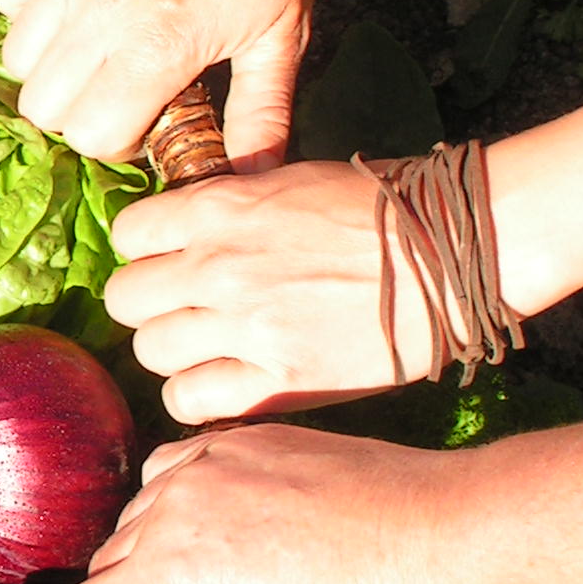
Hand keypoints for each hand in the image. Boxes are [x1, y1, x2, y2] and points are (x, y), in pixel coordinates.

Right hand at [0, 0, 334, 166]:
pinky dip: (28, 7)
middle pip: (43, 105)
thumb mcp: (281, 33)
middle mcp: (100, 11)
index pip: (90, 134)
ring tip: (98, 41)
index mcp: (158, 46)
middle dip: (80, 108)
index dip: (118, 138)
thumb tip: (254, 179)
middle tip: (121, 82)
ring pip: (17, 56)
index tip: (147, 115)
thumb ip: (260, 113)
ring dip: (53, 63)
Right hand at [46, 426, 473, 583]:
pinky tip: (227, 522)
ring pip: (134, 516)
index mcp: (171, 580)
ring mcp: (201, 466)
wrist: (446, 534)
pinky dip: (179, 498)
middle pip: (102, 570)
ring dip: (154, 551)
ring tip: (221, 577)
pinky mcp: (234, 438)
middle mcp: (169, 513)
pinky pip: (171, 468)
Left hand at [105, 162, 438, 422]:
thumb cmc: (382, 208)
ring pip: (150, 353)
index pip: (129, 235)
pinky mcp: (278, 381)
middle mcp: (218, 267)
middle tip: (186, 311)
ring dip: (173, 353)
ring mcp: (245, 326)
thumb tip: (181, 229)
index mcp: (218, 209)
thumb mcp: (286, 182)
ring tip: (210, 349)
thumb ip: (225, 208)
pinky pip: (189, 400)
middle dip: (151, 306)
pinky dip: (197, 397)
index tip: (171, 262)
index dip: (146, 251)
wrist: (456, 252)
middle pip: (126, 299)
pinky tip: (225, 385)